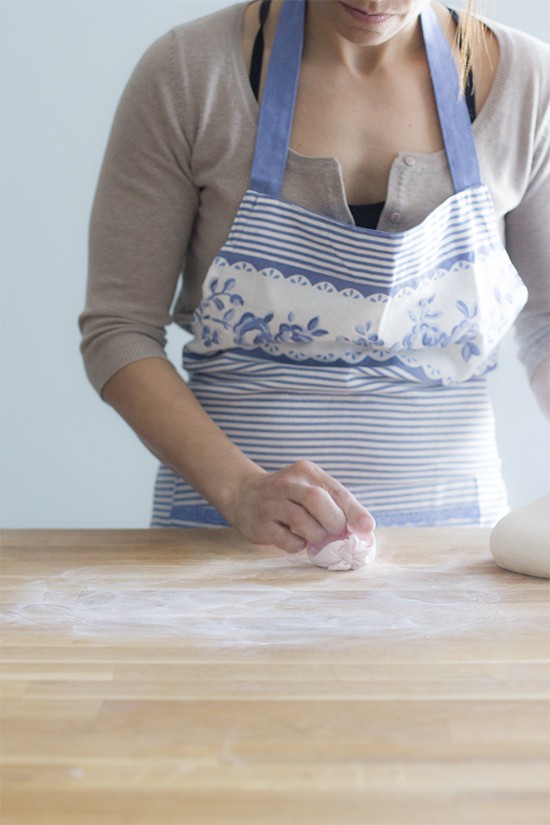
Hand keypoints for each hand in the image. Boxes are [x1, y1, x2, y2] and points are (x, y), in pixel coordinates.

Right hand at [226, 460, 375, 553]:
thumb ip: (335, 503)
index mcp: (306, 472)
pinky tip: (298, 541)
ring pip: (300, 520)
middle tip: (336, 532)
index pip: (335, 490)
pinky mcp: (260, 524)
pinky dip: (298, 545)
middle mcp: (287, 484)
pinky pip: (286, 540)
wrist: (243, 494)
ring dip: (316, 535)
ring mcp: (271, 503)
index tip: (367, 528)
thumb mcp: (310, 488)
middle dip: (333, 521)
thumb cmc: (289, 495)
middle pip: (316, 500)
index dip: (354, 510)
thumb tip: (364, 528)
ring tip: (317, 537)